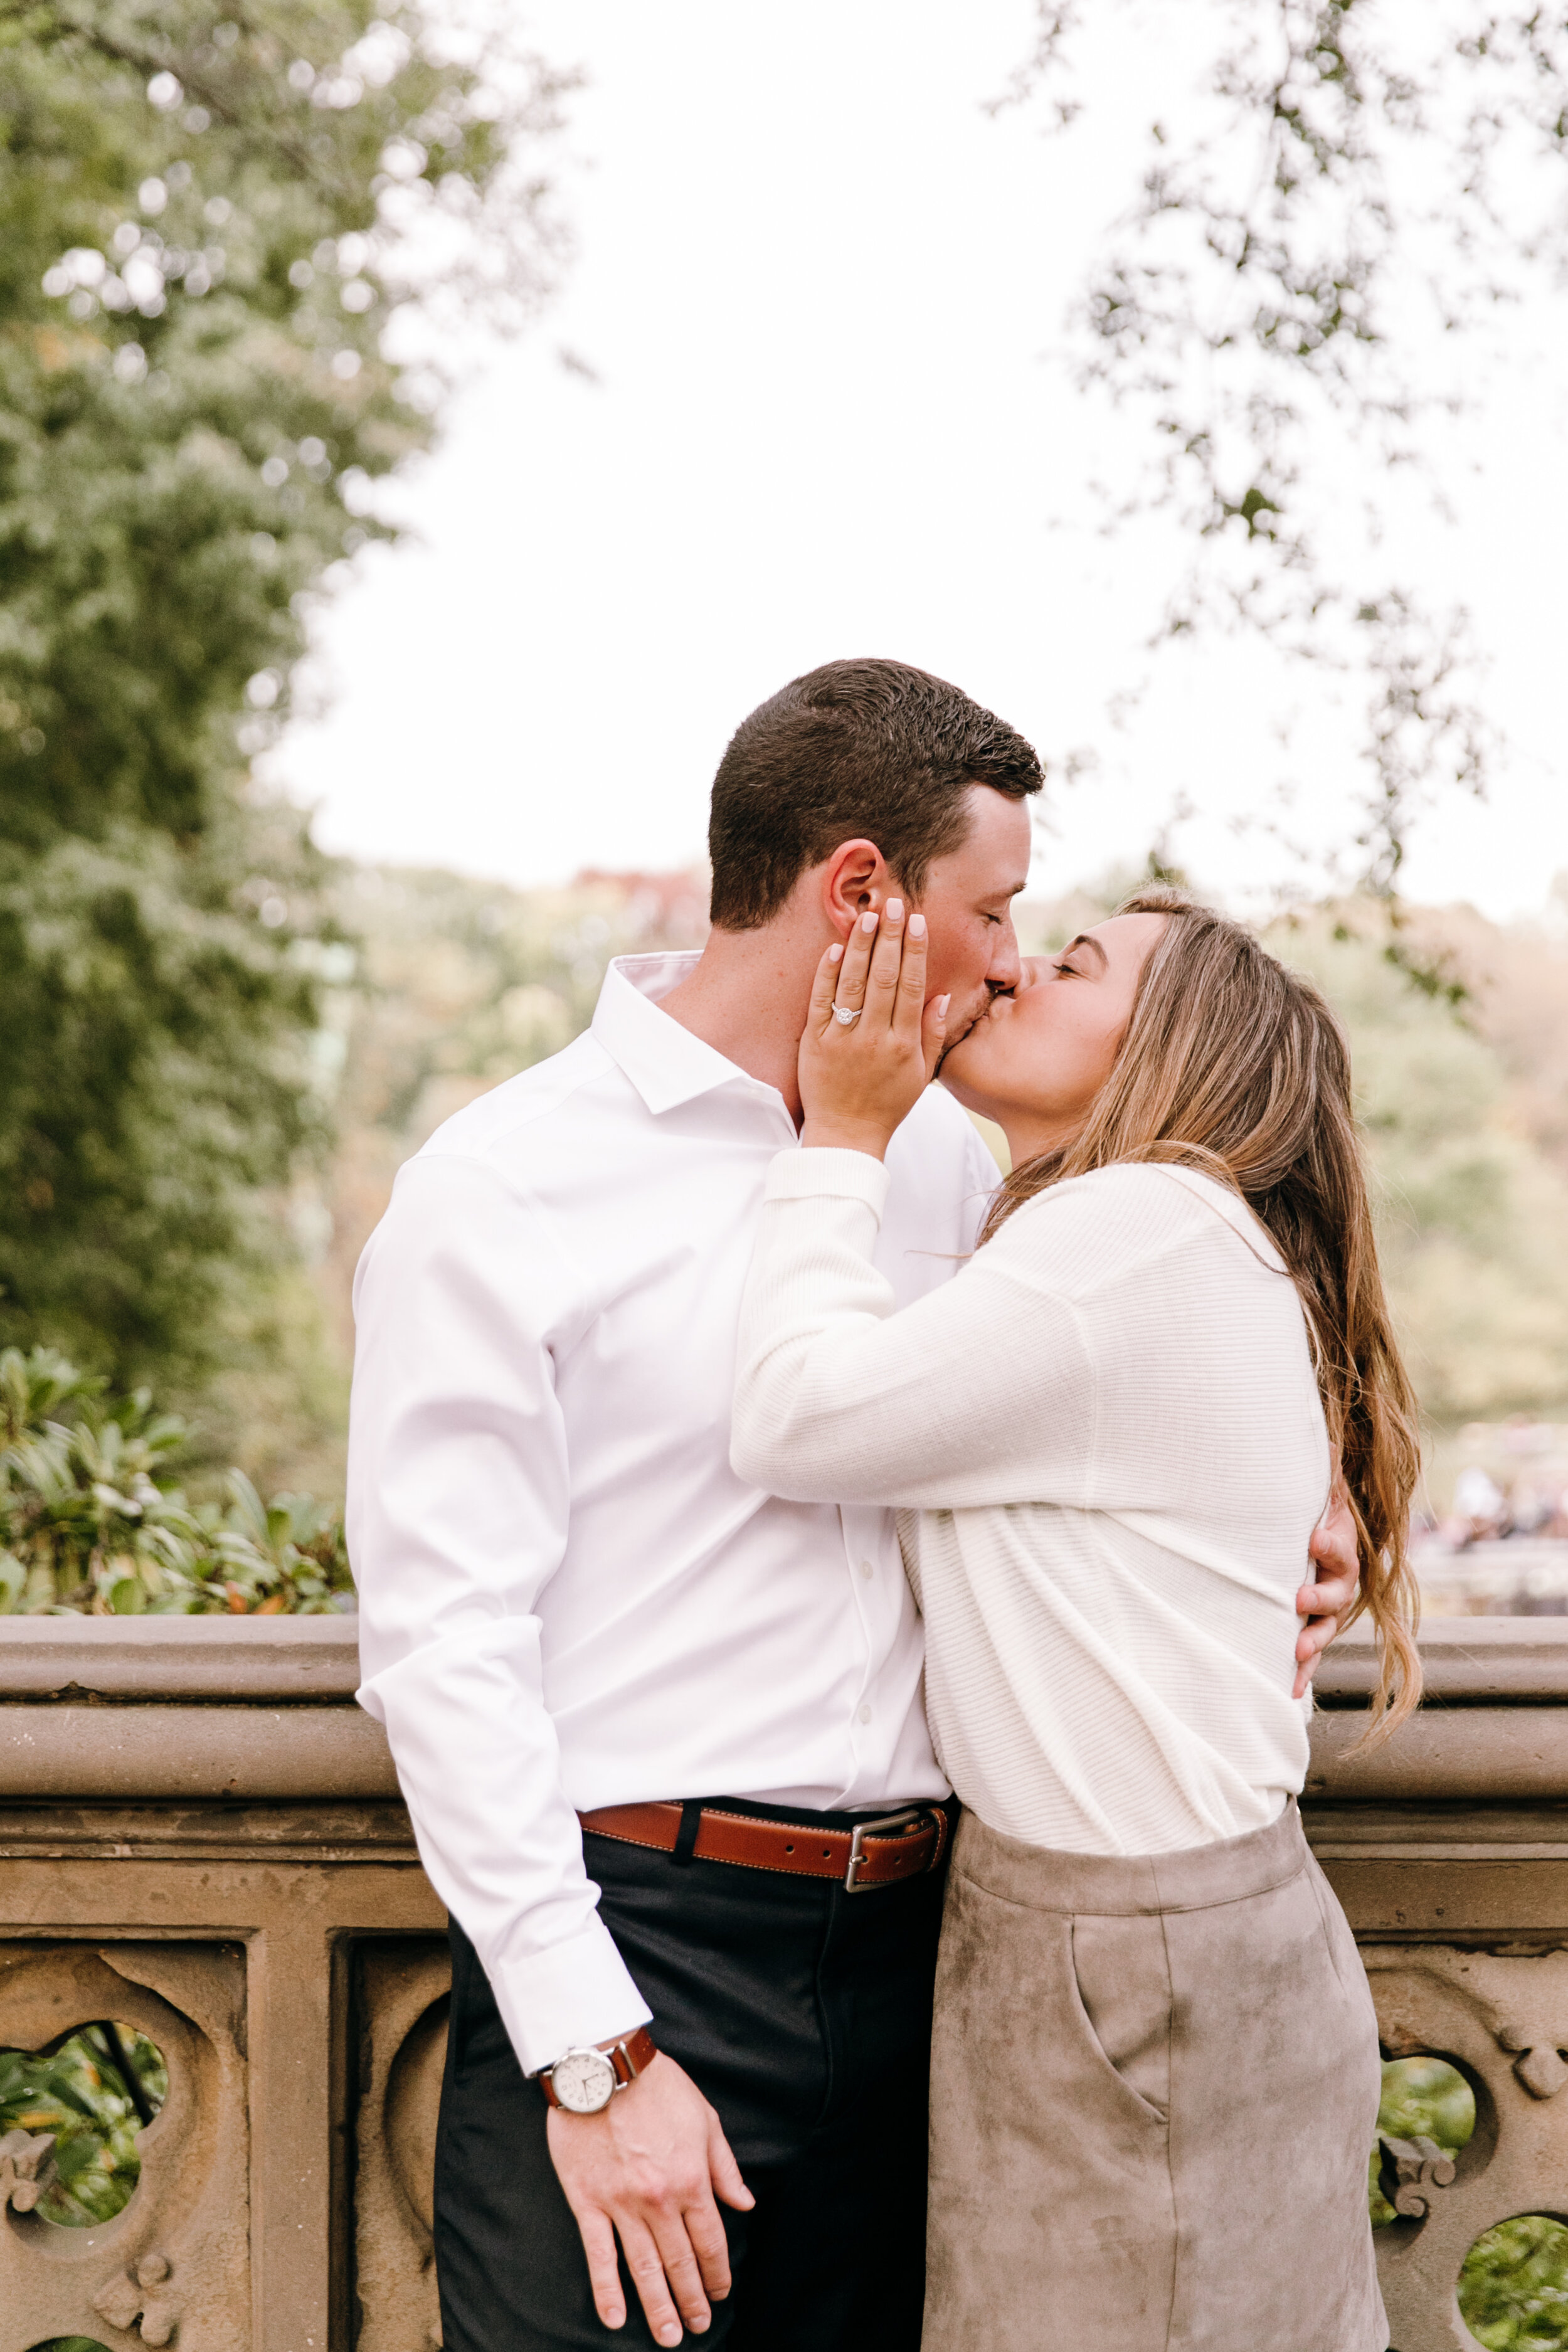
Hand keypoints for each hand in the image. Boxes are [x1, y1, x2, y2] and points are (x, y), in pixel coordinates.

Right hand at [547, 2051, 753, 2342]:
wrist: (603, 2065)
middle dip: (692, 2299)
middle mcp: (659, 2200)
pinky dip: (606, 2291)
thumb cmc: (657, 2087)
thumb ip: (724, 2167)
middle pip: (680, 2262)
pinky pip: (598, 2254)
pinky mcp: (587, 2201)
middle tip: (698, 2327)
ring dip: (658, 2307)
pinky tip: (615, 2319)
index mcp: (691, 2179)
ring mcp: (621, 2204)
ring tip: (669, 2336)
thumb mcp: (704, 2118)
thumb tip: (744, 2204)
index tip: (721, 2292)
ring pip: (643, 2268)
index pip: (710, 2241)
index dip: (718, 2272)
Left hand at [798, 899, 949, 1157]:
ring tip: (867, 915)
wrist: (847, 1135)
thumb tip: (941, 996)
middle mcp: (874, 1038)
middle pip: (885, 977)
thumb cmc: (888, 1104)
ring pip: (853, 984)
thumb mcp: (922, 1075)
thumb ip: (933, 1035)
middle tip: (893, 904)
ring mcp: (842, 1039)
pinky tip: (834, 948)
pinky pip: (820, 1002)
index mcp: (903, 1044)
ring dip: (861, 946)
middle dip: (890, 937)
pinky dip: (827, 974)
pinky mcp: (815, 1043)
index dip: (915, 951)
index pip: (912, 986)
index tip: (918, 921)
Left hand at [1294, 1454, 1359, 1698]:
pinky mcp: (1309, 1625)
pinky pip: (1309, 1651)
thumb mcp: (1315, 1489)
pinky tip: (1290, 1691)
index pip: (1340, 1545)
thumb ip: (1320, 1472)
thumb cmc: (1305, 1509)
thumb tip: (1319, 1435)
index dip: (1331, 1544)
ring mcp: (1325, 1604)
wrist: (1306, 1532)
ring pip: (1326, 1626)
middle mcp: (1337, 1578)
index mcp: (1339, 1544)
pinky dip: (1301, 1671)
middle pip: (1339, 1591)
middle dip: (1321, 1597)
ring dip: (1313, 1640)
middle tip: (1299, 1598)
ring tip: (1295, 1650)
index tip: (1314, 1539)